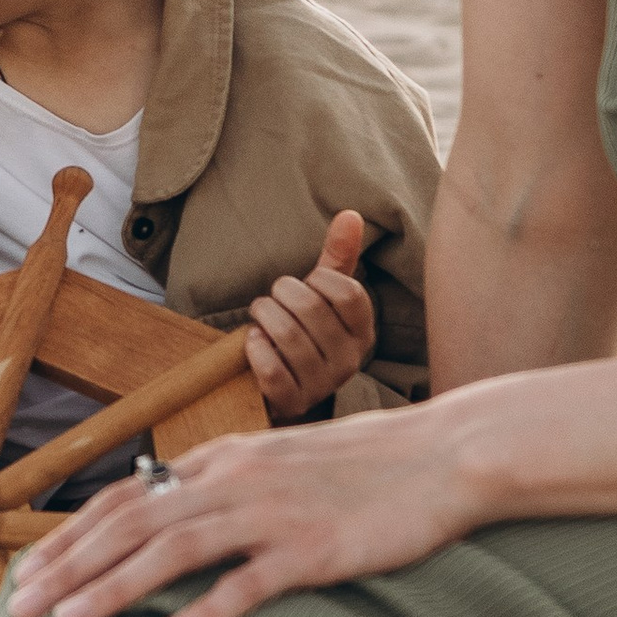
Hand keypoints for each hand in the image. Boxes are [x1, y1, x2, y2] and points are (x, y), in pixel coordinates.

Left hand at [4, 402, 476, 616]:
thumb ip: (223, 490)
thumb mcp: (278, 467)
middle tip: (16, 612)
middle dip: (67, 568)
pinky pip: (248, 583)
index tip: (24, 576)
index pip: (125, 500)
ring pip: (173, 550)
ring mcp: (273, 514)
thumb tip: (167, 521)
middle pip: (130, 525)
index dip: (68, 538)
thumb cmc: (363, 470)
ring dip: (112, 588)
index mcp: (221, 462)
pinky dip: (203, 613)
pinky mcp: (315, 548)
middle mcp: (234, 481)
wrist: (443, 455)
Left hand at [248, 209, 375, 420]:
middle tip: (273, 298)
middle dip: (281, 293)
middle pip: (311, 309)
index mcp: (363, 333)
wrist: (283, 388)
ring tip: (261, 316)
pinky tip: (253, 342)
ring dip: (263, 316)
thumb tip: (350, 214)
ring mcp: (321, 385)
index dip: (319, 279)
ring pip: (287, 335)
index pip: (349, 293)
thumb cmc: (305, 333)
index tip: (307, 283)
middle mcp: (349, 362)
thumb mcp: (323, 297)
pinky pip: (270, 369)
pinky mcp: (292, 402)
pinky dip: (254, 348)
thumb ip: (337, 258)